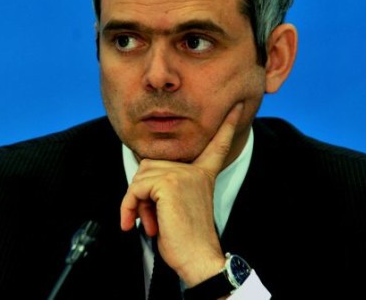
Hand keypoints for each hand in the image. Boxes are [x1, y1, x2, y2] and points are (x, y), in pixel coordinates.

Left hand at [120, 103, 243, 284]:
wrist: (197, 258)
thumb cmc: (186, 239)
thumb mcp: (179, 205)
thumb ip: (168, 184)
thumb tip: (141, 166)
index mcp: (203, 173)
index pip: (216, 145)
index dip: (228, 126)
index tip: (236, 108)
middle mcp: (195, 170)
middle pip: (151, 164)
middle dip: (142, 191)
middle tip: (150, 217)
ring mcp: (182, 174)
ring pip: (140, 176)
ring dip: (135, 202)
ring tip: (150, 222)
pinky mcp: (169, 183)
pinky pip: (135, 188)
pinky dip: (128, 206)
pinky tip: (135, 223)